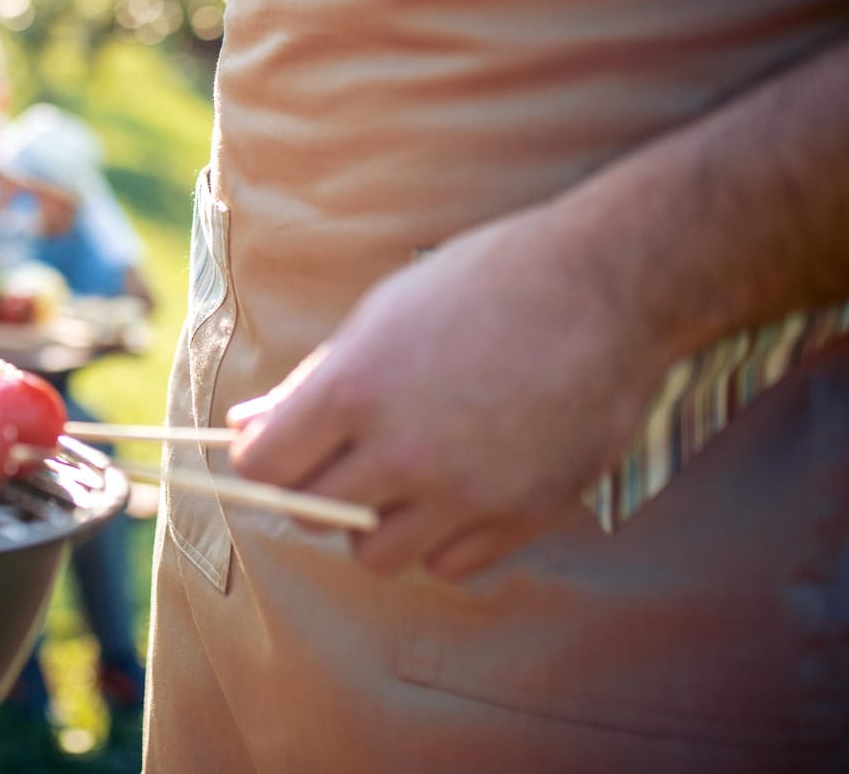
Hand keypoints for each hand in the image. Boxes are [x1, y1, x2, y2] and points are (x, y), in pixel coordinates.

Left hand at [227, 207, 669, 579]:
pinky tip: (457, 489)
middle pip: (314, 515)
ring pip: (377, 556)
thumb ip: (308, 387)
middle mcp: (404, 451)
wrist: (604, 287)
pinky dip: (442, 539)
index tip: (278, 448)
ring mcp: (466, 491)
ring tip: (406, 475)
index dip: (263, 460)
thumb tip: (245, 429)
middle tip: (348, 453)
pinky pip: (448, 564)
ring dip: (377, 524)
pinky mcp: (522, 516)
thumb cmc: (482, 284)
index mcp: (354, 390)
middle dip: (316, 488)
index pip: (266, 468)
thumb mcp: (378, 318)